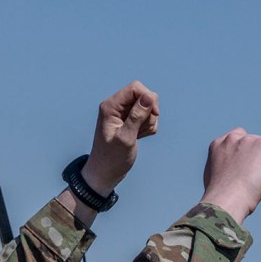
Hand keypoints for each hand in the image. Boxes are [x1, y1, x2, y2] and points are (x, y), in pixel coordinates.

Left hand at [81, 81, 160, 196]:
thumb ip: (137, 116)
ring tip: (138, 136)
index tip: (154, 114)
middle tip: (142, 129)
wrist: (105, 173)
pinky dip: (148, 127)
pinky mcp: (130, 121)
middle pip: (144, 96)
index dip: (148, 98)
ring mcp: (123, 114)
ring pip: (148, 107)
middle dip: (150, 112)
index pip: (135, 88)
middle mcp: (116, 107)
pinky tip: (139, 137)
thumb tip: (148, 96)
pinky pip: (147, 117)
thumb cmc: (111, 158)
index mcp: (110, 106)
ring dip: (149, 121)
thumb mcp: (125, 138)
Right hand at [198, 128, 260, 223]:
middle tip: (245, 182)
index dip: (247, 154)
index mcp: (219, 144)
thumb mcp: (218, 174)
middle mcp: (233, 138)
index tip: (243, 171)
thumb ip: (228, 162)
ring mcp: (250, 140)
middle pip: (259, 144)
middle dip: (258, 162)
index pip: (242, 137)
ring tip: (253, 181)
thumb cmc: (222, 197)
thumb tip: (242, 165)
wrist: (227, 200)